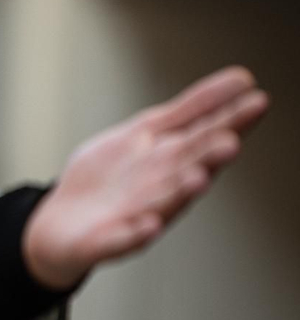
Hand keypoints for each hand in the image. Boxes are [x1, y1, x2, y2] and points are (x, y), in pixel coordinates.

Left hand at [23, 66, 268, 290]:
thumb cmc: (114, 178)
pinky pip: (125, 237)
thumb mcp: (149, 131)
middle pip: (188, 167)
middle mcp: (163, 187)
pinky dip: (137, 232)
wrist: (62, 223)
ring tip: (198, 179)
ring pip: (165, 202)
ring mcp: (138, 214)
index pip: (204, 133)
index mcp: (172, 159)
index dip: (230, 118)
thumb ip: (189, 111)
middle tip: (232, 141)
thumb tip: (239, 80)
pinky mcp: (112, 239)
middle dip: (209, 156)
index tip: (258, 99)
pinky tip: (149, 225)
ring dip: (181, 191)